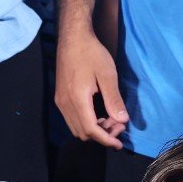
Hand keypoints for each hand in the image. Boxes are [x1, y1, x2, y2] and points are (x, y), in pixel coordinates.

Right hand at [53, 28, 127, 148]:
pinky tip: (99, 113)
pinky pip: (73, 119)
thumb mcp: (107, 75)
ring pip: (77, 128)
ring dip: (95, 129)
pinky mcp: (60, 97)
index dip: (106, 140)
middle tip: (119, 124)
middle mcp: (65, 104)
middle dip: (102, 134)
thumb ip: (114, 99)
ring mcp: (61, 101)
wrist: (73, 38)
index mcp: (77, 99)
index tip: (119, 144)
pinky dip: (87, 122)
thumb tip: (122, 120)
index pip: (91, 130)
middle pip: (83, 133)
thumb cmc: (91, 53)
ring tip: (111, 118)